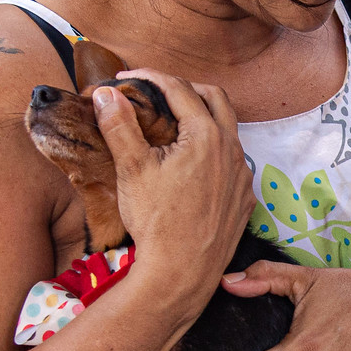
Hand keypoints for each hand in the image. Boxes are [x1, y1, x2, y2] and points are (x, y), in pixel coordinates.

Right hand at [96, 72, 252, 299]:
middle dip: (186, 88)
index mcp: (206, 136)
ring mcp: (243, 175)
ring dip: (204, 119)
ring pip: (228, 131)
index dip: (152, 77)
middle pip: (215, 99)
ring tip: (175, 124)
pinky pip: (233, 162)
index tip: (129, 77)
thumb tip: (105, 94)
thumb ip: (119, 125)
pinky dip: (214, 151)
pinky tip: (193, 164)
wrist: (181, 273)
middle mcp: (233, 150)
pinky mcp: (244, 198)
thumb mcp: (132, 169)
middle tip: (158, 91)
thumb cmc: (157, 222)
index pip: (180, 89)